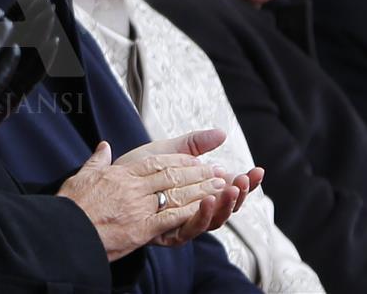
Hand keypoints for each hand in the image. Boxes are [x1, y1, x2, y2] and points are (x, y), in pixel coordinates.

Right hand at [58, 141, 226, 260]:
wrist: (67, 230)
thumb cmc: (71, 204)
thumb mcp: (82, 176)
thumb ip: (97, 161)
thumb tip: (103, 146)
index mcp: (120, 173)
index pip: (156, 162)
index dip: (178, 159)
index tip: (194, 158)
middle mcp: (133, 187)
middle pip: (171, 176)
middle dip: (197, 172)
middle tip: (216, 170)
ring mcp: (139, 207)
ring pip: (176, 194)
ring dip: (200, 190)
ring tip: (219, 186)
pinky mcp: (142, 228)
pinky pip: (171, 217)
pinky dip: (190, 212)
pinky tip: (205, 208)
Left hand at [115, 129, 263, 238]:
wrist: (109, 182)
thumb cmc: (139, 168)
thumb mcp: (170, 152)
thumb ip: (195, 143)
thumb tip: (222, 133)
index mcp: (199, 192)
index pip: (229, 190)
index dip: (246, 182)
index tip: (257, 170)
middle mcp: (194, 210)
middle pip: (226, 208)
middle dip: (238, 195)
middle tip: (243, 181)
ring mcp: (182, 223)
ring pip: (211, 221)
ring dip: (223, 206)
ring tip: (229, 189)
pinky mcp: (167, 233)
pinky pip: (188, 230)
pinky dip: (199, 217)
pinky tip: (205, 200)